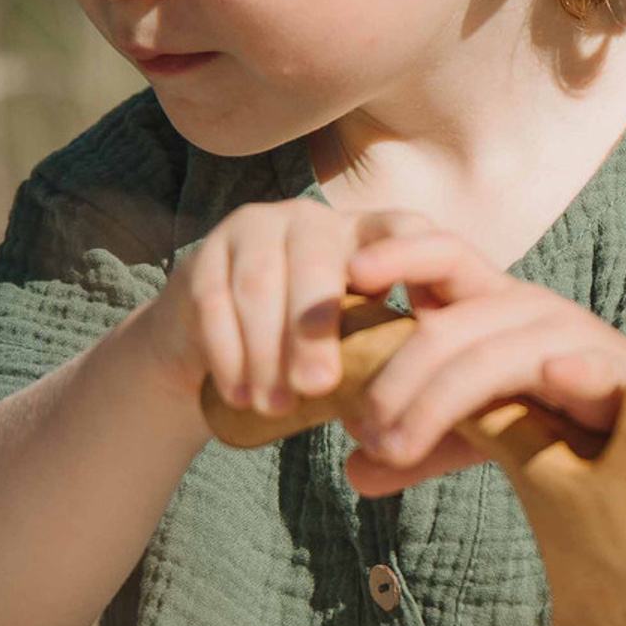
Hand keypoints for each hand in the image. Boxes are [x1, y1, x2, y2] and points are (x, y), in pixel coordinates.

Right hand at [137, 198, 448, 417]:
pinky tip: (238, 392)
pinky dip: (227, 352)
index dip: (407, 256)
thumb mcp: (355, 342)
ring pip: (258, 284)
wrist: (218, 345)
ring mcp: (254, 230)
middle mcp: (310, 220)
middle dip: (313, 329)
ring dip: (266, 351)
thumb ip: (388, 351)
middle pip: (314, 261)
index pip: (401, 230)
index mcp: (364, 234)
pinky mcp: (205, 254)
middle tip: (317, 387)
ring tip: (274, 405)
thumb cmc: (308, 349)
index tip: (409, 301)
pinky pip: (213, 300)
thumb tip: (420, 399)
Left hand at [337, 226, 625, 495]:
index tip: (350, 275)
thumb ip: (422, 445)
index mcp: (495, 306)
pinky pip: (594, 373)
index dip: (399, 254)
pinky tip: (554, 380)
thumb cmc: (558, 424)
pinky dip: (575, 374)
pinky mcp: (622, 381)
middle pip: (451, 325)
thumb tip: (356, 471)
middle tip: (363, 434)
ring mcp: (578, 342)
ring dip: (437, 403)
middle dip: (396, 377)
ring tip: (395, 450)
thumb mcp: (480, 430)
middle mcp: (533, 311)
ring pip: (495, 357)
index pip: (444, 255)